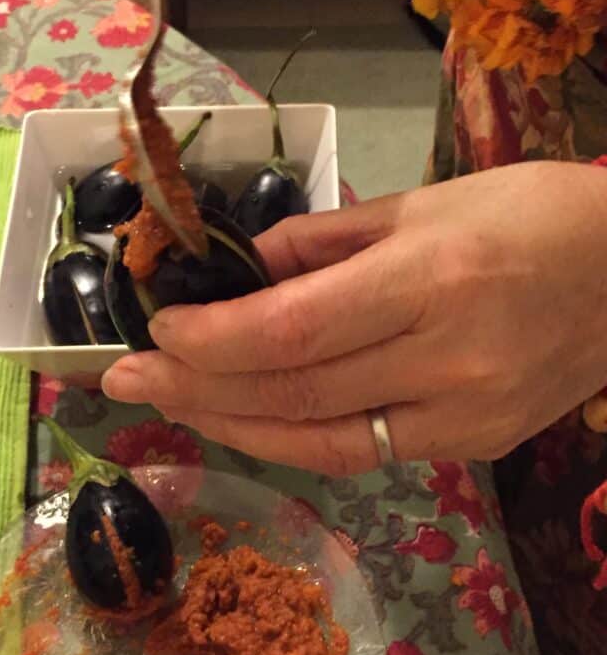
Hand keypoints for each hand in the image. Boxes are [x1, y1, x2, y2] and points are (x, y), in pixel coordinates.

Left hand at [100, 162, 606, 476]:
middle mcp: (447, 360)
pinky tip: (246, 419)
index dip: (212, 337)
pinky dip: (294, 438)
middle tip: (124, 380)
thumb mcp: (424, 202)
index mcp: (433, 278)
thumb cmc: (530, 214)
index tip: (156, 328)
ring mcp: (464, 417)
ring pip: (320, 442)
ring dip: (230, 425)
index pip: (293, 328)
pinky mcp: (473, 447)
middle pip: (293, 394)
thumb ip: (325, 240)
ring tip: (168, 406)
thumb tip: (245, 271)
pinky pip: (363, 452)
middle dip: (196, 389)